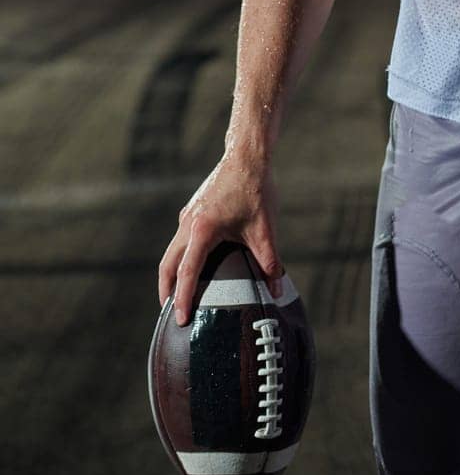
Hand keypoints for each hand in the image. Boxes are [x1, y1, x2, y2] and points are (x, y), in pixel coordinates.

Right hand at [158, 152, 285, 326]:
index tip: (181, 320)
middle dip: (167, 291)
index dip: (182, 299)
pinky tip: (194, 264)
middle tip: (171, 314)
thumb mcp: (264, 229)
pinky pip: (180, 239)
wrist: (247, 155)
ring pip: (171, 251)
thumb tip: (277, 291)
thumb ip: (270, 262)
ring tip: (178, 295)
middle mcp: (188, 223)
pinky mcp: (193, 209)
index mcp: (202, 230)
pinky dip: (180, 257)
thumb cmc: (255, 189)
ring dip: (171, 274)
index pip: (187, 273)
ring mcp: (188, 215)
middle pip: (168, 265)